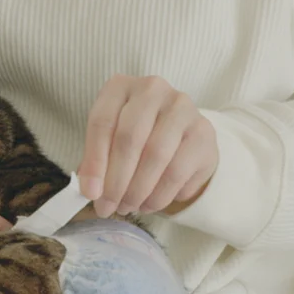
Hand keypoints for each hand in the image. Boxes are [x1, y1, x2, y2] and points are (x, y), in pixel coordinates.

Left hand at [78, 75, 218, 217]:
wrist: (179, 137)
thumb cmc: (135, 138)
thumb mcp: (109, 142)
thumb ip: (96, 163)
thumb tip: (91, 192)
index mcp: (121, 86)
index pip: (102, 123)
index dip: (94, 162)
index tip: (90, 193)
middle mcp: (153, 89)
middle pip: (129, 138)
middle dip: (116, 181)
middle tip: (108, 207)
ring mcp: (182, 108)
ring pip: (155, 155)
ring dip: (137, 191)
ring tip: (127, 207)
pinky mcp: (204, 132)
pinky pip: (178, 171)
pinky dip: (159, 195)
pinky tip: (148, 205)